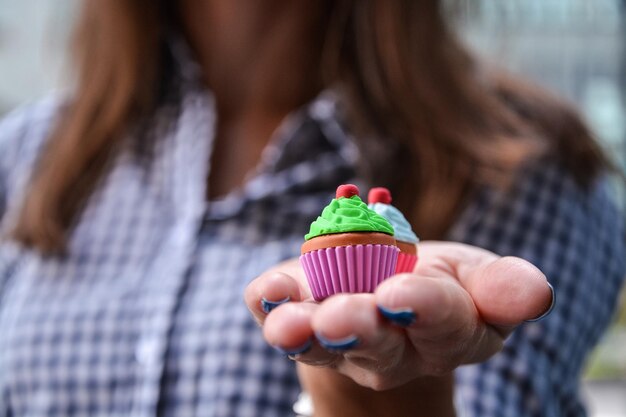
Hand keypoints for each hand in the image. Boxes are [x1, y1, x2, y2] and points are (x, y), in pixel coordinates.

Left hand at [244, 241, 552, 390]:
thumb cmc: (439, 281)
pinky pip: (278, 312)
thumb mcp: (477, 277)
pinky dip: (268, 301)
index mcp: (445, 333)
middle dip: (358, 330)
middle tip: (340, 319)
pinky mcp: (298, 312)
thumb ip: (501, 287)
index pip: (443, 326)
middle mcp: (389, 347)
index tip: (403, 294)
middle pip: (376, 345)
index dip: (425, 310)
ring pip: (319, 342)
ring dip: (302, 332)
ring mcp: (337, 335)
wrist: (386, 285)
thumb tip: (538, 293)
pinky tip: (265, 292)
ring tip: (287, 325)